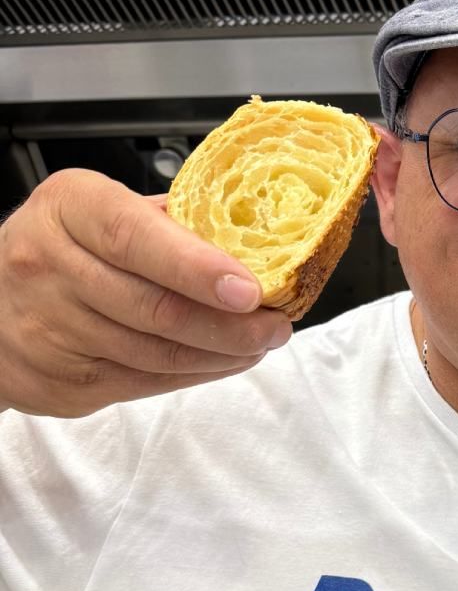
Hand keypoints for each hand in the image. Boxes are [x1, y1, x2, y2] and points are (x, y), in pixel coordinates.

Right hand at [0, 169, 291, 417]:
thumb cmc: (62, 246)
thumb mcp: (99, 208)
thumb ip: (167, 220)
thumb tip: (254, 235)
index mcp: (68, 208)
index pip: (135, 239)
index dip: (198, 268)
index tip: (250, 290)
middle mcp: (48, 266)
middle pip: (154, 308)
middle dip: (230, 324)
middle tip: (276, 324)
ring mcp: (49, 330)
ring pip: (154, 353)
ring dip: (221, 354)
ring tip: (259, 343)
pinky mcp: (60, 381)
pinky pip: (143, 383)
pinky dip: (194, 374)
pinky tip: (223, 361)